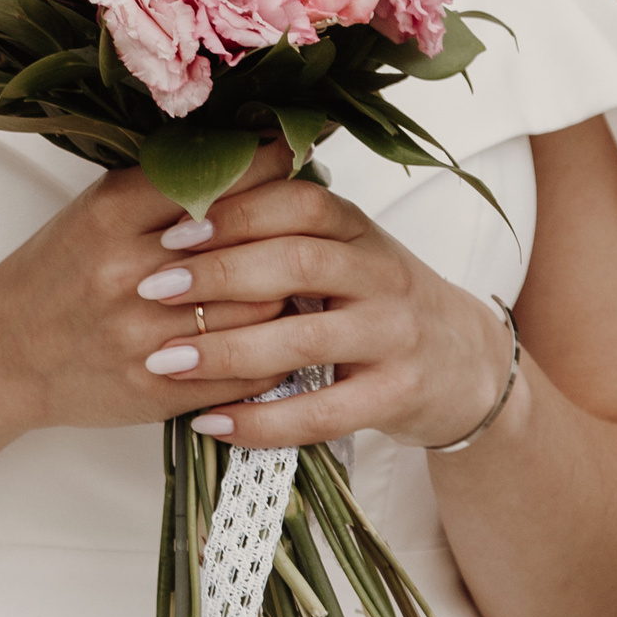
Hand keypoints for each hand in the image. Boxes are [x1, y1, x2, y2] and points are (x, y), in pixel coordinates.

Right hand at [0, 145, 298, 437]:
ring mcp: (144, 339)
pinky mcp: (158, 393)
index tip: (297, 147)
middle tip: (316, 216)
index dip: (265, 162)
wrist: (4, 352)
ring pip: (257, 311)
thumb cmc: (58, 270)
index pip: (212, 179)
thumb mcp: (97, 209)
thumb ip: (163, 183)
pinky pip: (244, 373)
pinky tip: (283, 334)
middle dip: (290, 230)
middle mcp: (129, 274)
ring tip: (307, 276)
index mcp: (112, 216)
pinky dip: (274, 353)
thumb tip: (247, 150)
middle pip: (247, 246)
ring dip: (290, 293)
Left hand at [127, 168, 515, 454]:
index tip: (172, 228)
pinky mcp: (397, 395)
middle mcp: (381, 273)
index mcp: (358, 227)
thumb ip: (282, 226)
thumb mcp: (342, 248)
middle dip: (218, 274)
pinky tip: (210, 421)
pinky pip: (323, 412)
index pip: (299, 202)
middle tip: (152, 287)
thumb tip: (183, 196)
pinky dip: (262, 420)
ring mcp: (394, 335)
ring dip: (228, 349)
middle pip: (298, 262)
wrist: (464, 364)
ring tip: (165, 359)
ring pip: (306, 339)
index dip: (236, 211)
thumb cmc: (373, 298)